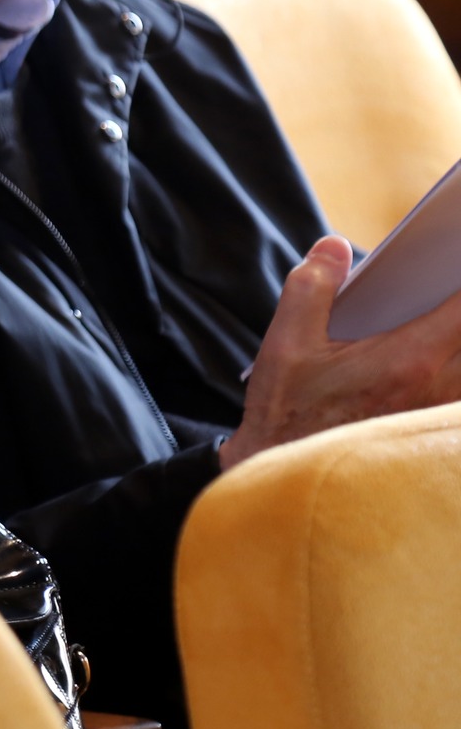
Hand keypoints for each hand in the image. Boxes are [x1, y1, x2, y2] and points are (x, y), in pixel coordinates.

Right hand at [222, 235, 460, 470]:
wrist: (290, 480)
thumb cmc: (288, 417)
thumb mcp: (286, 344)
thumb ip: (310, 287)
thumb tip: (335, 248)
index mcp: (408, 359)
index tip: (453, 262)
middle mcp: (440, 388)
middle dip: (458, 312)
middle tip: (444, 287)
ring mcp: (443, 415)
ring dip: (457, 343)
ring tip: (440, 322)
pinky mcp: (437, 434)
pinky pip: (459, 396)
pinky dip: (452, 368)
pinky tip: (439, 361)